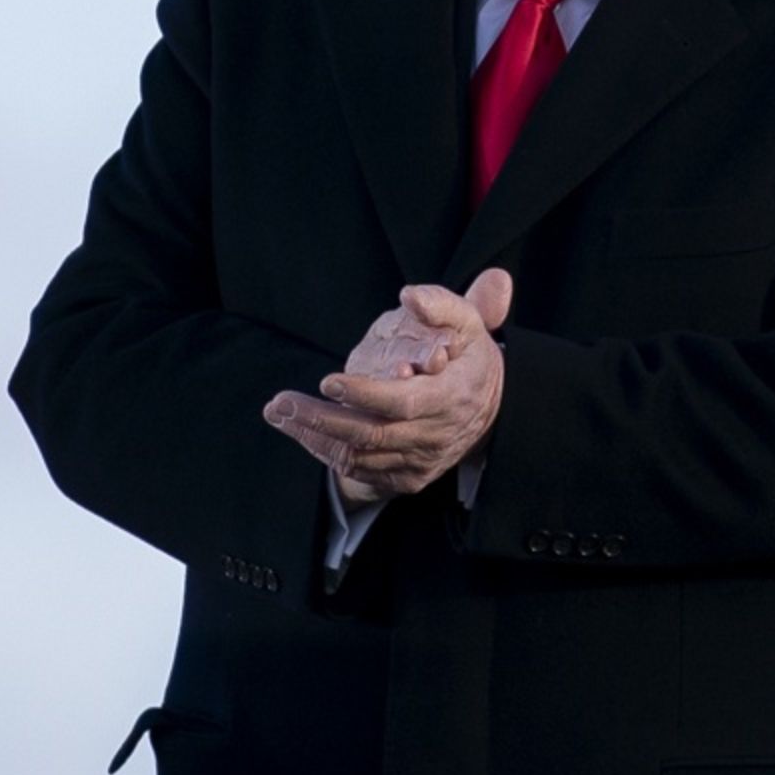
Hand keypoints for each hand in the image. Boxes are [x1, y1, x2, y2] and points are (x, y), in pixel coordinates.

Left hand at [263, 269, 514, 505]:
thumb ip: (441, 305)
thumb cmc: (469, 356)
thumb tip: (409, 297)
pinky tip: (303, 430)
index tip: (328, 381)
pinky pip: (361, 471)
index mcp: (450, 397)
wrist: (495, 409)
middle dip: (321, 419)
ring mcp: (421, 461)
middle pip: (371, 434)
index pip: (402, 403)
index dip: (364, 395)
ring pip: (360, 456)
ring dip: (314, 437)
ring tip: (279, 413)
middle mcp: (435, 435)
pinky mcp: (409, 477)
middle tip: (282, 401)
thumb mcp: (466, 322)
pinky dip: (328, 452)